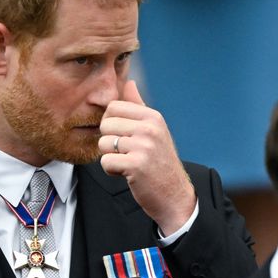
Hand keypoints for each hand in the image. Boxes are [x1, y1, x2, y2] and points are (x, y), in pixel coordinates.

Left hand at [99, 81, 195, 234]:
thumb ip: (139, 107)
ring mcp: (144, 146)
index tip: (123, 137)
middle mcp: (150, 128)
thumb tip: (129, 82)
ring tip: (127, 163)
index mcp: (153, 117)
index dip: (111, 124)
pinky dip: (112, 171)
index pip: (114, 107)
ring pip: (103, 144)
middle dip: (109, 142)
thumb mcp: (154, 130)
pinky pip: (106, 162)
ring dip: (110, 157)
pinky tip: (127, 173)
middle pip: (105, 124)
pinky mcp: (136, 165)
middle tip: (125, 153)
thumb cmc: (159, 162)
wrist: (174, 195)